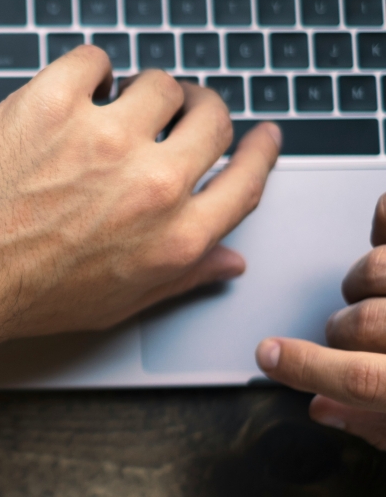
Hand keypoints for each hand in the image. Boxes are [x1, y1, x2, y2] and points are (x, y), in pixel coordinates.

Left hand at [0, 46, 280, 349]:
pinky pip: (94, 59)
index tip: (261, 135)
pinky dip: (90, 70)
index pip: (246, 180)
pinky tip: (75, 92)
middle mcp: (150, 185)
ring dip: (142, 91)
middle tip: (181, 109)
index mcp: (173, 236)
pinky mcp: (52, 104)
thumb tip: (229, 258)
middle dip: (201, 109)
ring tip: (113, 107)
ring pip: (158, 82)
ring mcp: (103, 138)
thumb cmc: (30, 294)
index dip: (260, 151)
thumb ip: (183, 276)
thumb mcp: (120, 301)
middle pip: (211, 117)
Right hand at [256, 193, 385, 449]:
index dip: (306, 369)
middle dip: (341, 332)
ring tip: (373, 294)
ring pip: (377, 270)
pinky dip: (384, 218)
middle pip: (359, 324)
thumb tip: (320, 409)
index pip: (360, 382)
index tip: (268, 356)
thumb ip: (376, 423)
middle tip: (345, 335)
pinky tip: (382, 227)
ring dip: (364, 282)